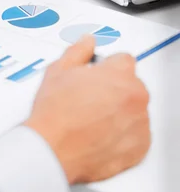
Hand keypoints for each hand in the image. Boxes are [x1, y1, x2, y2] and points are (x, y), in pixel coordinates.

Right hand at [25, 37, 150, 184]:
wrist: (52, 150)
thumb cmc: (54, 113)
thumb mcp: (59, 71)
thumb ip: (79, 51)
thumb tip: (87, 41)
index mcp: (120, 74)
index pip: (124, 60)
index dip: (107, 67)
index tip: (97, 76)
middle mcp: (135, 97)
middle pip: (131, 85)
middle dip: (114, 89)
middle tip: (90, 99)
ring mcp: (139, 124)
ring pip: (134, 110)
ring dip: (120, 112)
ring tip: (93, 120)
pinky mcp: (140, 148)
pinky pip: (137, 136)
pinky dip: (124, 135)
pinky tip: (101, 134)